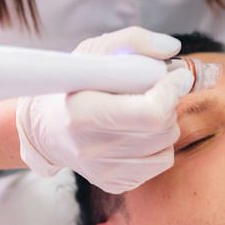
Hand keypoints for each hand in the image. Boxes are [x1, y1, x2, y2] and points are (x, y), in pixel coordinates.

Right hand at [16, 27, 192, 192]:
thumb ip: (133, 41)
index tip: (177, 76)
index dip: (171, 91)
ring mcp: (104, 171)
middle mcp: (92, 149)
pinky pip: (161, 162)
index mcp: (83, 113)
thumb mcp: (94, 52)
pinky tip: (138, 132)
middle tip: (151, 92)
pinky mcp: (115, 183)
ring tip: (140, 112)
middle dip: (167, 104)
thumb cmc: (73, 85)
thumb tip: (172, 47)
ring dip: (164, 124)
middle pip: (163, 128)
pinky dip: (159, 144)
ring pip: (167, 145)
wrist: (46, 128)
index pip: (150, 112)